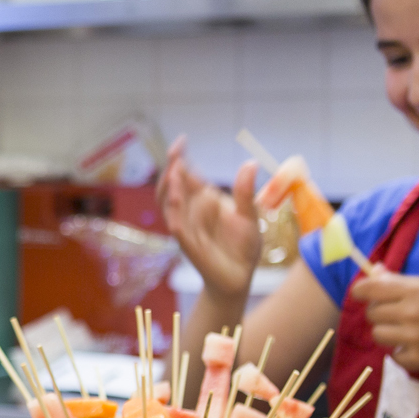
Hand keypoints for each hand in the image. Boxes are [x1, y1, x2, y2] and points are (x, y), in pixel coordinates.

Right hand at [157, 136, 263, 299]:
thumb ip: (245, 192)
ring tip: (175, 170)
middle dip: (171, 169)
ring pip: (168, 204)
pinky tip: (176, 198)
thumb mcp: (249, 215)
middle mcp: (189, 211)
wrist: (240, 277)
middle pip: (171, 186)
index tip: (181, 141)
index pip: (186, 175)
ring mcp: (186, 227)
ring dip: (169, 188)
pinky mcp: (187, 244)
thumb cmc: (242, 246)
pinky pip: (176, 226)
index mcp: (201, 200)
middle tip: (177, 153)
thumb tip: (250, 163)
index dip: (179, 159)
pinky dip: (174, 212)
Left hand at [351, 268, 418, 378]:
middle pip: (372, 313)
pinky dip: (403, 352)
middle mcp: (412, 313)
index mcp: (416, 290)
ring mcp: (414, 338)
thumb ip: (403, 281)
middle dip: (381, 313)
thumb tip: (375, 271)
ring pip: (378, 335)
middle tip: (400, 314)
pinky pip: (394, 355)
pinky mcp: (418, 360)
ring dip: (390, 333)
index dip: (361, 291)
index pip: (369, 289)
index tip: (362, 294)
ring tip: (412, 331)